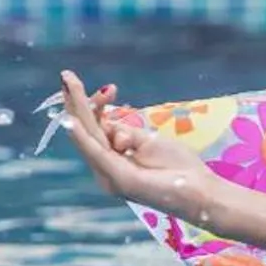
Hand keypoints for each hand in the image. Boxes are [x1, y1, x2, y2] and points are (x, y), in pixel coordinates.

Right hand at [58, 70, 217, 219]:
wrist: (199, 190)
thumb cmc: (178, 167)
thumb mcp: (148, 140)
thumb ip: (125, 133)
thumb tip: (109, 125)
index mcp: (112, 159)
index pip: (95, 128)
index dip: (96, 106)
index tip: (111, 87)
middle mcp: (105, 168)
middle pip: (85, 129)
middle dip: (76, 101)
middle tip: (67, 74)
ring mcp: (109, 174)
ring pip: (87, 136)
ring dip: (77, 108)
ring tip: (68, 82)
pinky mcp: (119, 179)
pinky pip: (97, 153)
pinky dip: (83, 137)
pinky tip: (72, 122)